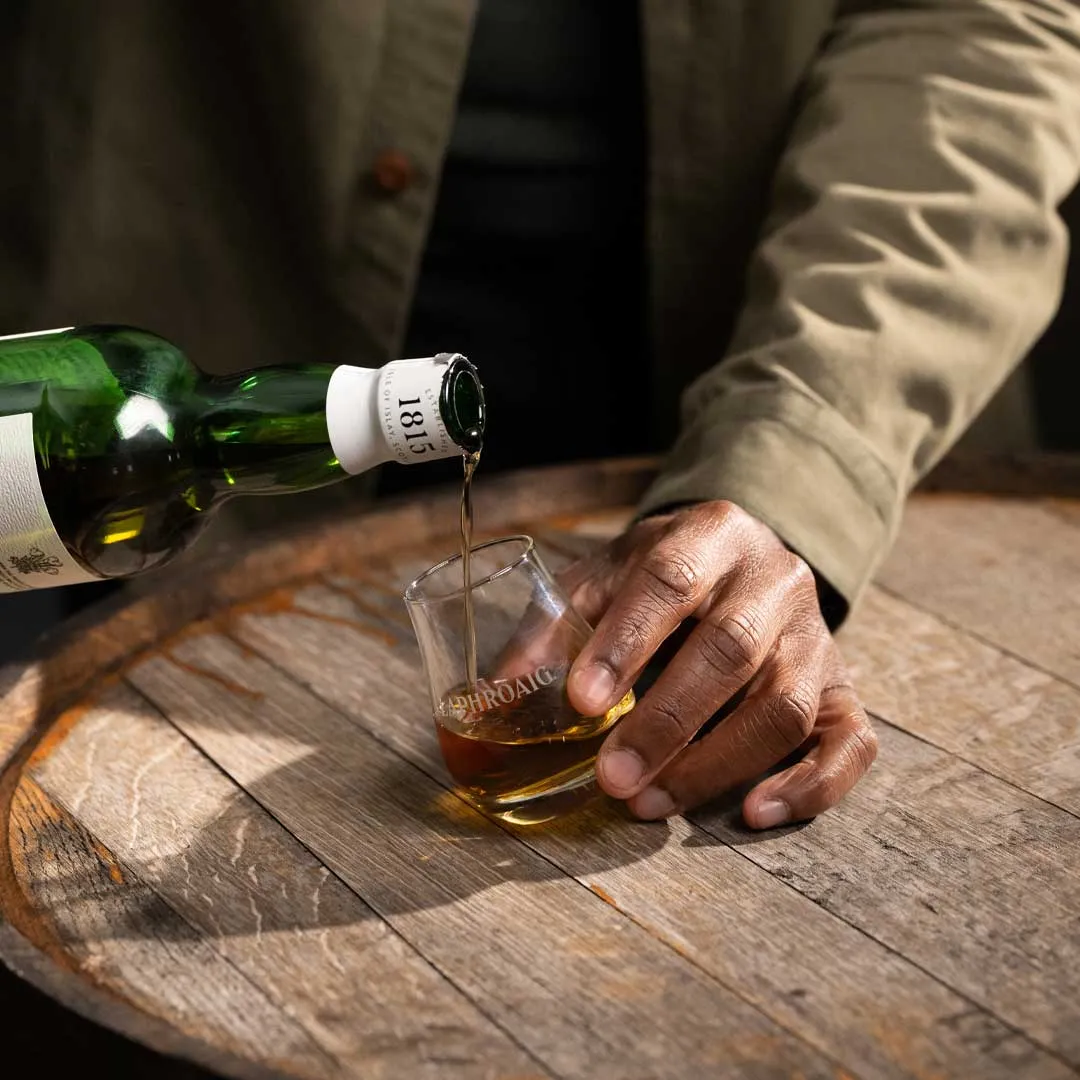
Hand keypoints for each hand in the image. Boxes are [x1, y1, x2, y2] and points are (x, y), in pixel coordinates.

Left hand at [562, 502, 877, 826]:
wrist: (746, 562)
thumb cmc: (665, 577)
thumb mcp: (607, 577)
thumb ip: (555, 625)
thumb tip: (492, 697)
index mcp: (710, 535)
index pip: (670, 579)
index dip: (627, 641)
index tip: (583, 702)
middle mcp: (775, 579)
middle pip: (733, 649)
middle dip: (667, 721)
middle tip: (612, 778)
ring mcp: (817, 637)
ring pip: (786, 704)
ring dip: (715, 764)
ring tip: (650, 803)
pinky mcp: (844, 690)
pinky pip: (852, 744)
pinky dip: (811, 786)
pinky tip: (755, 812)